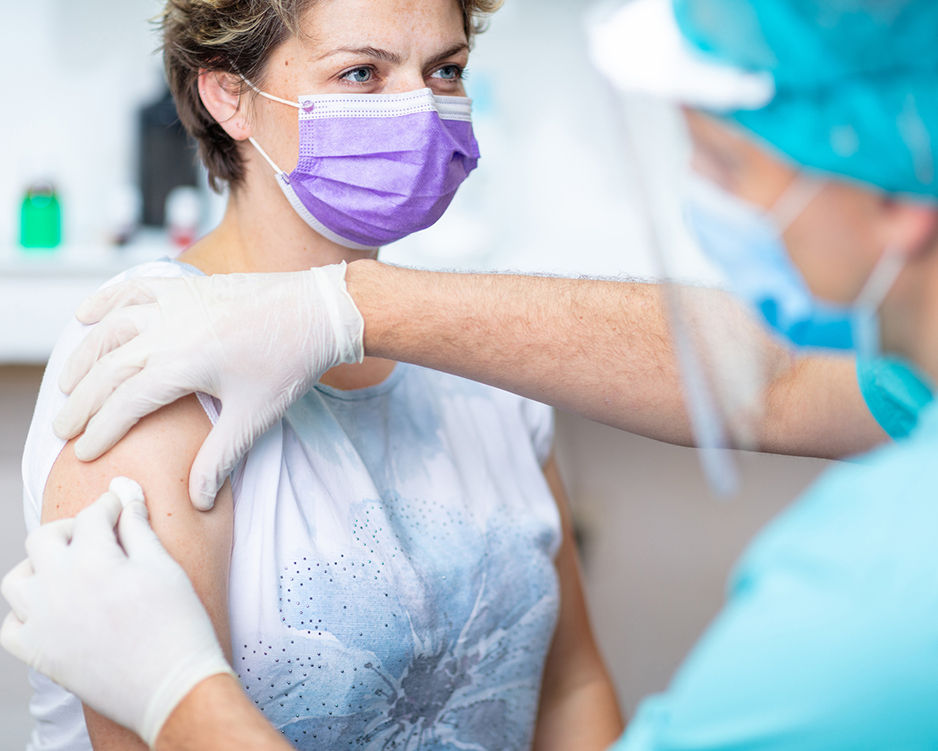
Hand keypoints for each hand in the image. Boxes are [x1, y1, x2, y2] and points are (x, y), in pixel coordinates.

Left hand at [0, 478, 233, 748]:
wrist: (173, 685)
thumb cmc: (178, 625)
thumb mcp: (165, 567)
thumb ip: (138, 527)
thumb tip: (125, 491)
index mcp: (94, 562)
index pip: (91, 516)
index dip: (110, 505)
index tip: (122, 506)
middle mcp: (58, 589)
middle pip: (43, 538)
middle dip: (71, 528)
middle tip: (97, 535)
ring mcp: (42, 624)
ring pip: (17, 579)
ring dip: (40, 566)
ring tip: (70, 569)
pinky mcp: (39, 654)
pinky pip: (11, 626)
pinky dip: (25, 612)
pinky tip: (54, 608)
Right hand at [53, 263, 364, 509]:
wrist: (319, 311)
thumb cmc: (289, 364)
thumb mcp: (254, 417)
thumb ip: (220, 459)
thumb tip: (198, 502)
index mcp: (181, 364)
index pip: (124, 403)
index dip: (100, 430)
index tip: (84, 453)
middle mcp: (167, 329)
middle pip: (106, 369)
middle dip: (81, 402)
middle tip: (63, 430)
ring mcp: (174, 303)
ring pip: (110, 329)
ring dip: (84, 357)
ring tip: (68, 385)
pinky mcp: (186, 286)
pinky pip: (133, 290)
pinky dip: (105, 302)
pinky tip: (87, 317)